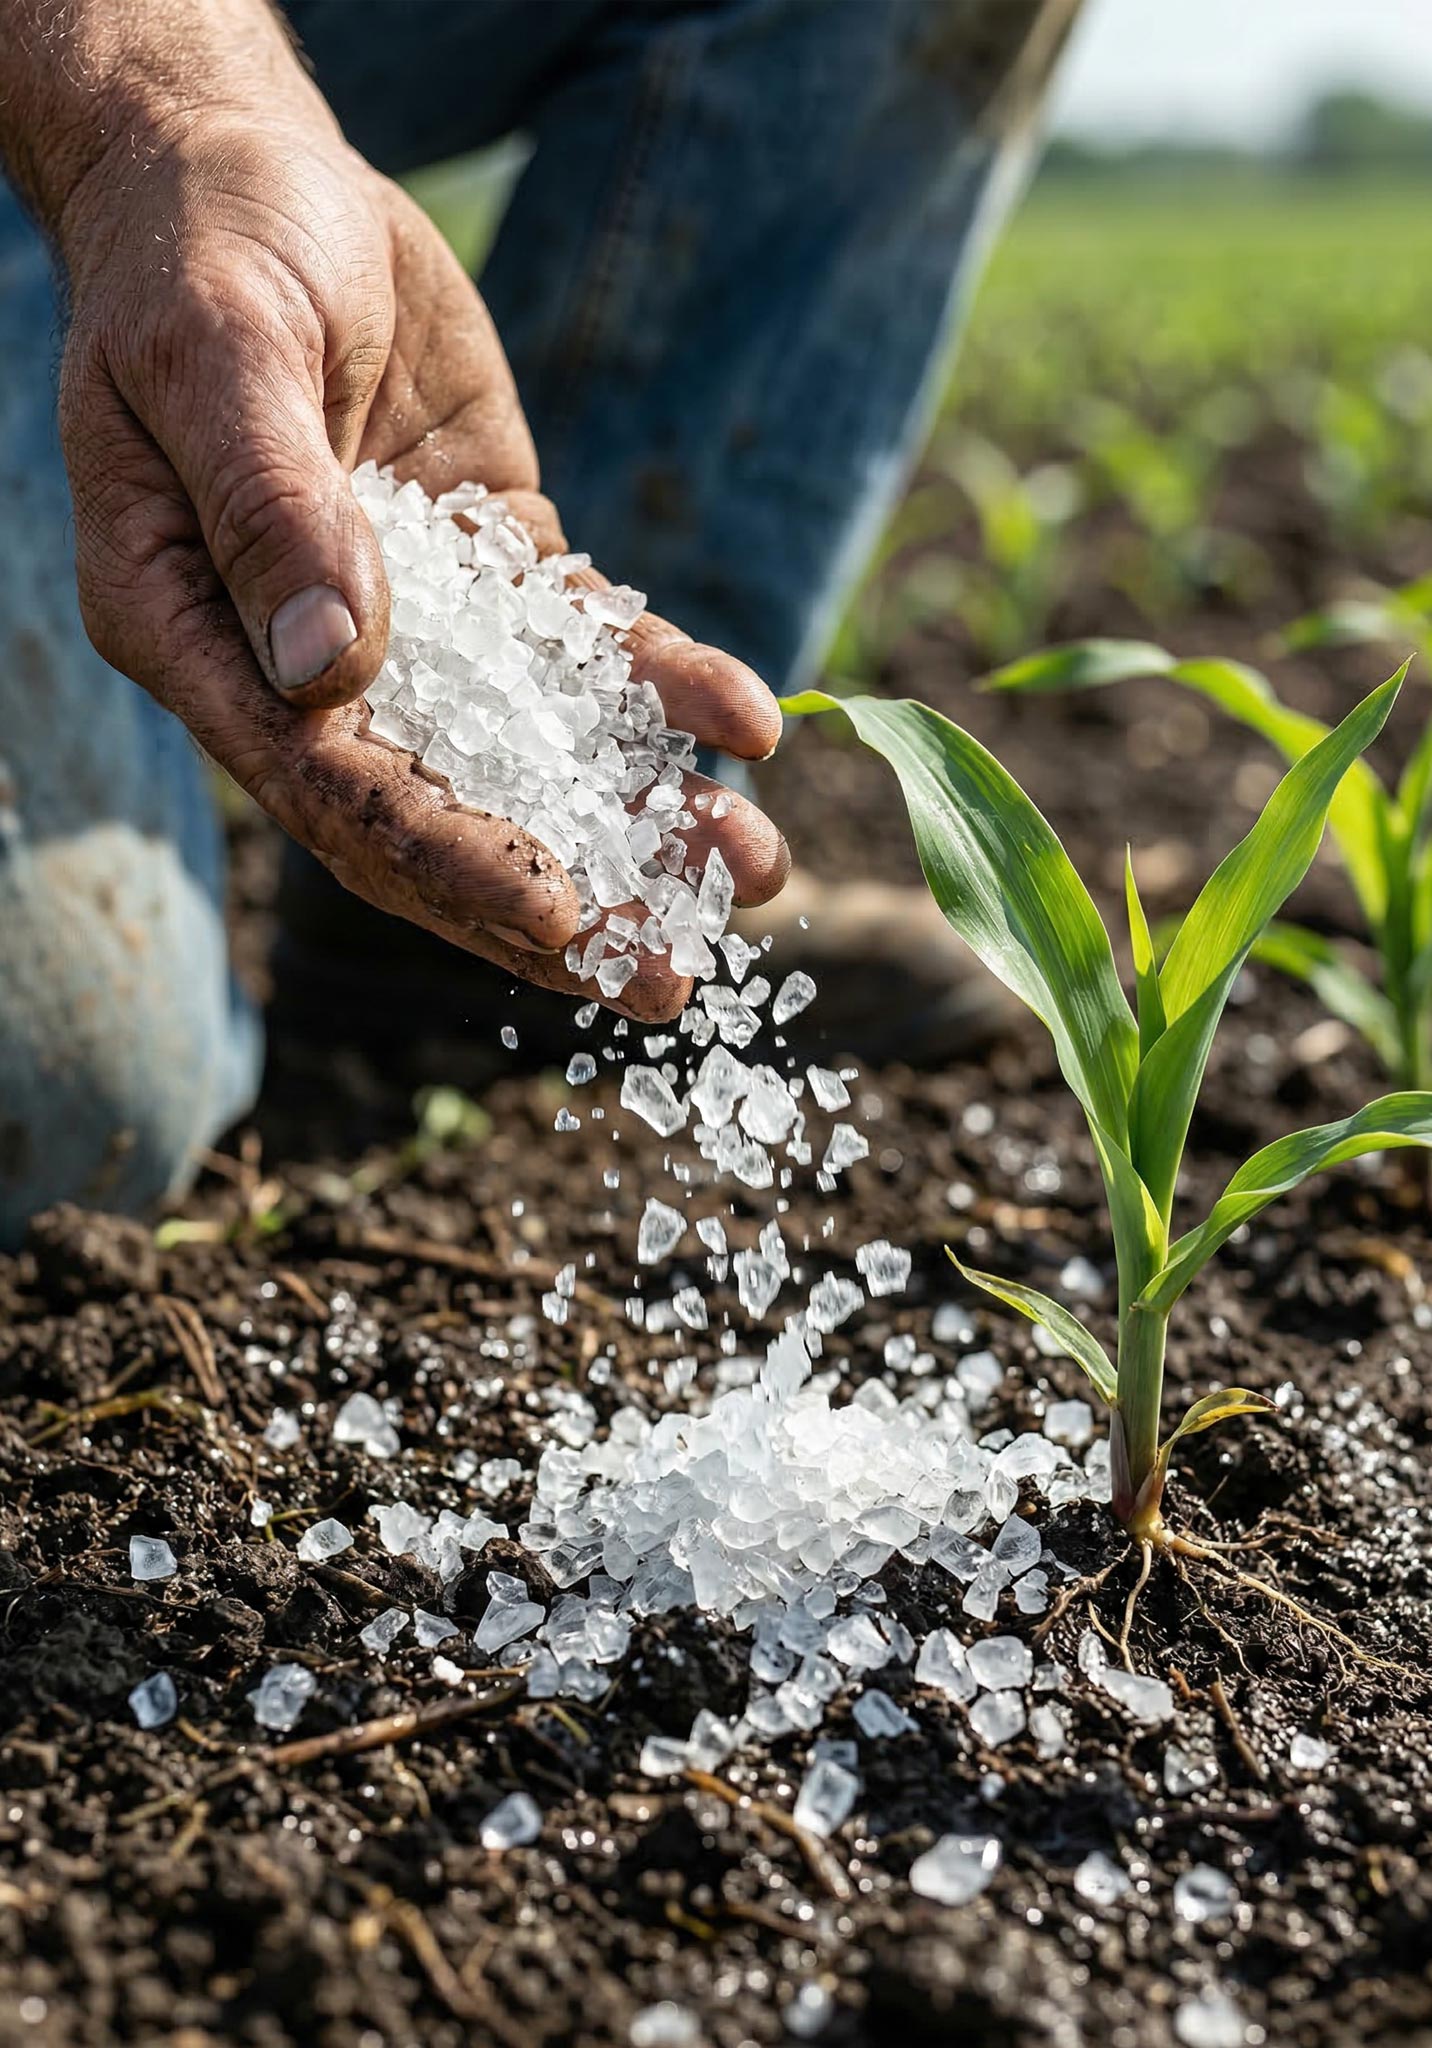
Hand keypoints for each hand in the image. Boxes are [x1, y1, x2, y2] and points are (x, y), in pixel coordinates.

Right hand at [52, 105, 787, 1019]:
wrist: (246, 171)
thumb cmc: (200, 251)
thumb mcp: (219, 357)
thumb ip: (271, 509)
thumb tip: (334, 673)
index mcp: (204, 644)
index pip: (334, 796)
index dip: (449, 866)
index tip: (562, 925)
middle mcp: (305, 663)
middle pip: (443, 815)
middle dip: (563, 903)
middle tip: (673, 979)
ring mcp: (412, 621)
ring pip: (531, 748)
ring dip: (638, 817)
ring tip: (751, 872)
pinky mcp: (491, 566)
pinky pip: (584, 643)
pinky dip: (662, 685)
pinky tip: (747, 722)